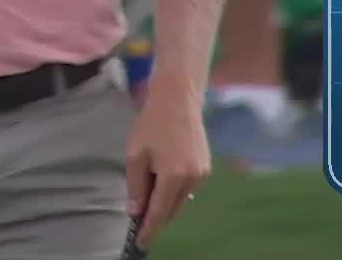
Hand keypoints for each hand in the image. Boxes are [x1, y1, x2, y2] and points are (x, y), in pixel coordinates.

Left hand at [124, 83, 210, 249]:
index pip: (159, 212)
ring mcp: (202, 173)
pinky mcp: (205, 166)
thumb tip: (135, 211)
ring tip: (148, 185)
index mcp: (173, 176)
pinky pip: (187, 187)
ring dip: (165, 200)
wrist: (178, 98)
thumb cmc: (152, 123)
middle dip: (155, 214)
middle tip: (138, 212)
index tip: (140, 242)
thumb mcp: (136, 154)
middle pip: (171, 208)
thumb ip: (135, 185)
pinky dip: (174, 189)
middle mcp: (192, 178)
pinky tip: (162, 175)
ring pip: (180, 199)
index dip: (149, 229)